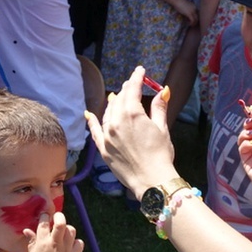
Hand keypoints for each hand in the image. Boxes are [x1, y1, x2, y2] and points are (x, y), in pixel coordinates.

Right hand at [24, 212, 82, 251]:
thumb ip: (32, 241)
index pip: (44, 223)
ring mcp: (66, 249)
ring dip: (68, 229)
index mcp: (42, 243)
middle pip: (60, 223)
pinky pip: (80, 242)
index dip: (45, 216)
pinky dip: (77, 242)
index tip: (46, 215)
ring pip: (71, 230)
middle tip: (58, 216)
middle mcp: (54, 244)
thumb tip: (27, 230)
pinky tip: (72, 245)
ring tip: (64, 233)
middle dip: (59, 216)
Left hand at [86, 66, 178, 199]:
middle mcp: (116, 122)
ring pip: (108, 112)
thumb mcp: (162, 128)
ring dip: (113, 103)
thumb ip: (159, 108)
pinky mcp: (103, 149)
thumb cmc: (161, 155)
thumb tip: (163, 91)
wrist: (152, 180)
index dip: (137, 78)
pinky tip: (88, 113)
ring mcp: (107, 135)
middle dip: (126, 90)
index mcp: (132, 114)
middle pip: (119, 99)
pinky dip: (92, 121)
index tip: (140, 70)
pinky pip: (95, 131)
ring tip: (117, 96)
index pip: (132, 89)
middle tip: (132, 84)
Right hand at [173, 0, 198, 25]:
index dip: (195, 18)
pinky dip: (191, 23)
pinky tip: (188, 24)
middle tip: (192, 24)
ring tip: (190, 25)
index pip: (198, 14)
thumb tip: (187, 16)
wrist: (177, 0)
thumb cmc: (179, 2)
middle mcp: (195, 8)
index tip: (191, 20)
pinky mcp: (189, 14)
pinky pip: (193, 20)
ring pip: (196, 19)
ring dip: (194, 23)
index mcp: (194, 6)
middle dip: (195, 22)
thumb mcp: (185, 7)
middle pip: (198, 17)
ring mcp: (192, 11)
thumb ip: (188, 11)